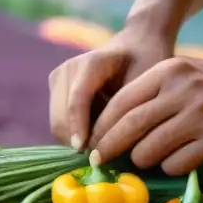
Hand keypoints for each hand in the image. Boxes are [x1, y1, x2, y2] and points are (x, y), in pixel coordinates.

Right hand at [48, 25, 172, 150]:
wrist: (137, 46)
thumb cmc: (148, 66)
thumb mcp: (146, 87)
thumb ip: (128, 113)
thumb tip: (116, 148)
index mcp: (93, 62)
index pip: (77, 99)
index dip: (78, 126)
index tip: (84, 151)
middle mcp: (69, 67)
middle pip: (61, 115)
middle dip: (76, 140)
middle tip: (101, 156)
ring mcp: (58, 77)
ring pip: (57, 123)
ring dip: (76, 138)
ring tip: (103, 142)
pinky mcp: (55, 87)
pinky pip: (59, 121)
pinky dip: (74, 133)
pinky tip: (96, 133)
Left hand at [87, 56, 202, 174]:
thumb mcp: (178, 73)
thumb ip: (148, 91)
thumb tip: (108, 125)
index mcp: (167, 71)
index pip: (122, 102)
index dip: (102, 126)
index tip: (91, 142)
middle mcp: (181, 92)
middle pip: (130, 126)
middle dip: (108, 147)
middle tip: (98, 161)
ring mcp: (199, 117)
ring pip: (150, 149)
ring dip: (139, 159)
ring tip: (141, 159)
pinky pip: (176, 163)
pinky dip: (166, 167)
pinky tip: (170, 162)